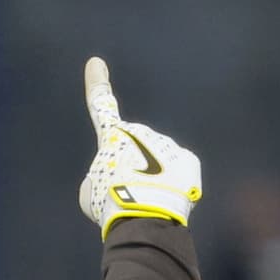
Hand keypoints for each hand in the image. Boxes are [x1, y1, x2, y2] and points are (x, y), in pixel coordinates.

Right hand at [76, 57, 202, 234]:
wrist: (144, 216)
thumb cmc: (110, 204)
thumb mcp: (92, 190)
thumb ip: (104, 175)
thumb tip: (121, 177)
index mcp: (111, 136)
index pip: (100, 104)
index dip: (97, 83)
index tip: (96, 63)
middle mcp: (140, 132)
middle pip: (135, 150)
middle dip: (133, 169)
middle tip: (129, 194)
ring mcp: (166, 143)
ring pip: (159, 163)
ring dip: (155, 180)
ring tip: (148, 201)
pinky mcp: (188, 158)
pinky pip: (179, 172)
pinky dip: (174, 186)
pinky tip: (167, 199)